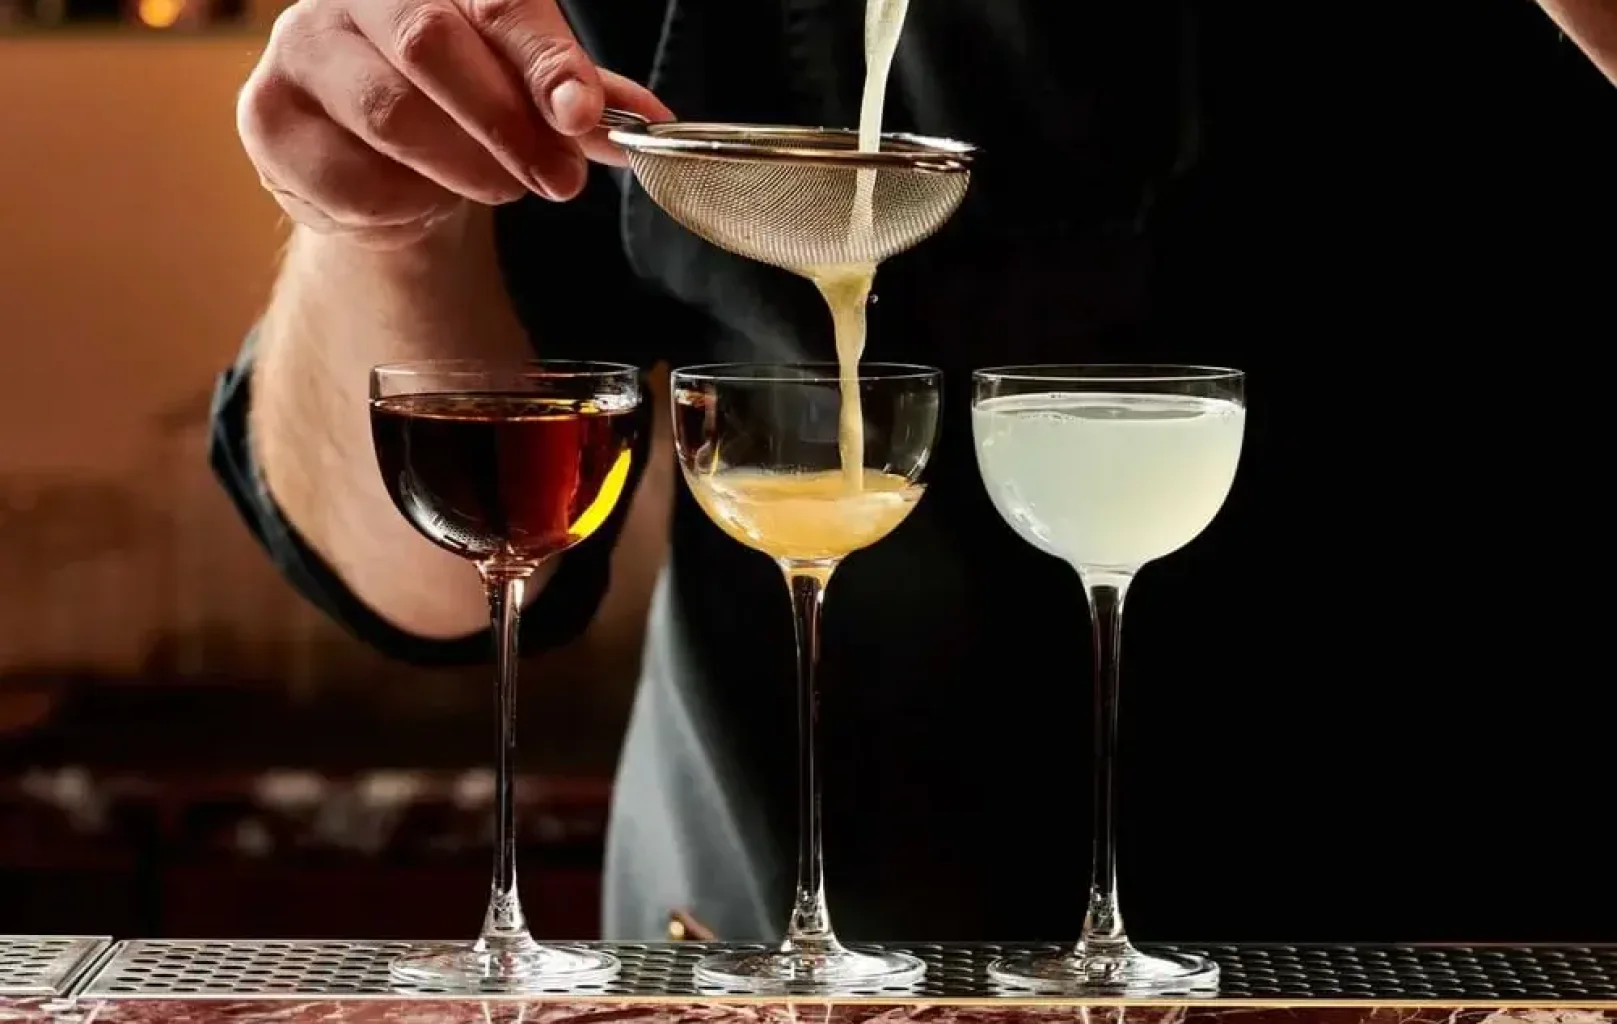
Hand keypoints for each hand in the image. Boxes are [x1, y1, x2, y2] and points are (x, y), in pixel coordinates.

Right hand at [238, 0, 671, 246]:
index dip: (543, 56)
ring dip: (467, 167)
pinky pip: (352, 176)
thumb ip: (580, 99)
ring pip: (393, 115)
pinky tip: (422, 196)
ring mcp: (299, 51)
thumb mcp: (526, 90)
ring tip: (500, 186)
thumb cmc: (455, 103)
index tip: (583, 112)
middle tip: (562, 179)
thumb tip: (649, 125)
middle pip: (431, 46)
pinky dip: (406, 202)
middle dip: (510, 124)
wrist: (369, 157)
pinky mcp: (268, 120)